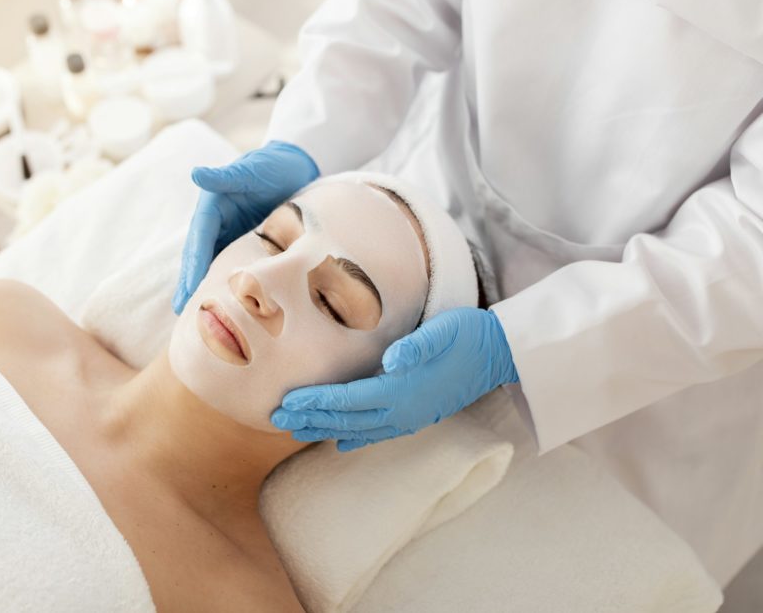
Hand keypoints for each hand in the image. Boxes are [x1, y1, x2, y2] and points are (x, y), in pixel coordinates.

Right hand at [172, 141, 318, 313]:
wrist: (295, 166)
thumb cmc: (272, 165)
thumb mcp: (251, 169)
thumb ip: (225, 176)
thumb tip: (196, 173)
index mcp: (212, 207)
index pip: (199, 238)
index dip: (194, 263)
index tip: (191, 285)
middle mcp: (216, 224)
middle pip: (199, 256)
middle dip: (189, 282)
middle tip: (181, 310)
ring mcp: (229, 235)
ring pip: (212, 265)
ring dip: (203, 288)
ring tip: (195, 316)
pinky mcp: (245, 243)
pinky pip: (232, 265)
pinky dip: (225, 284)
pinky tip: (226, 305)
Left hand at [270, 307, 518, 451]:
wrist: (501, 354)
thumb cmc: (469, 335)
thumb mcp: (444, 331)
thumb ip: (416, 346)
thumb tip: (391, 360)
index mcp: (402, 389)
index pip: (348, 400)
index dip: (315, 402)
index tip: (286, 403)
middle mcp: (403, 410)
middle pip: (345, 419)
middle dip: (309, 419)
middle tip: (273, 419)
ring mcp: (410, 417)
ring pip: (357, 429)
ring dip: (324, 429)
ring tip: (294, 430)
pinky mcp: (417, 416)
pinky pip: (378, 433)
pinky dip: (355, 438)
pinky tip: (340, 443)